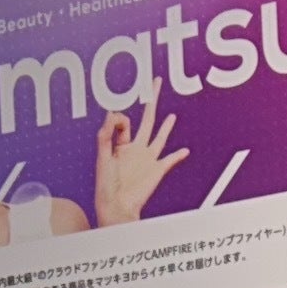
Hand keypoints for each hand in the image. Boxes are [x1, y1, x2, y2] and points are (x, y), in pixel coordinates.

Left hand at [94, 99, 191, 223]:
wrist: (117, 206)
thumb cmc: (105, 185)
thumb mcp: (102, 156)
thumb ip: (106, 134)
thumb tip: (112, 113)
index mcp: (121, 144)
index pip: (124, 120)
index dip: (119, 118)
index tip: (116, 122)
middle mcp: (136, 149)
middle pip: (147, 119)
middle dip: (152, 100)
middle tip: (156, 81)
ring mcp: (148, 159)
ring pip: (159, 138)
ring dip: (166, 127)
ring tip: (172, 116)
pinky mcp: (157, 170)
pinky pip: (170, 160)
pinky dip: (178, 155)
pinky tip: (185, 151)